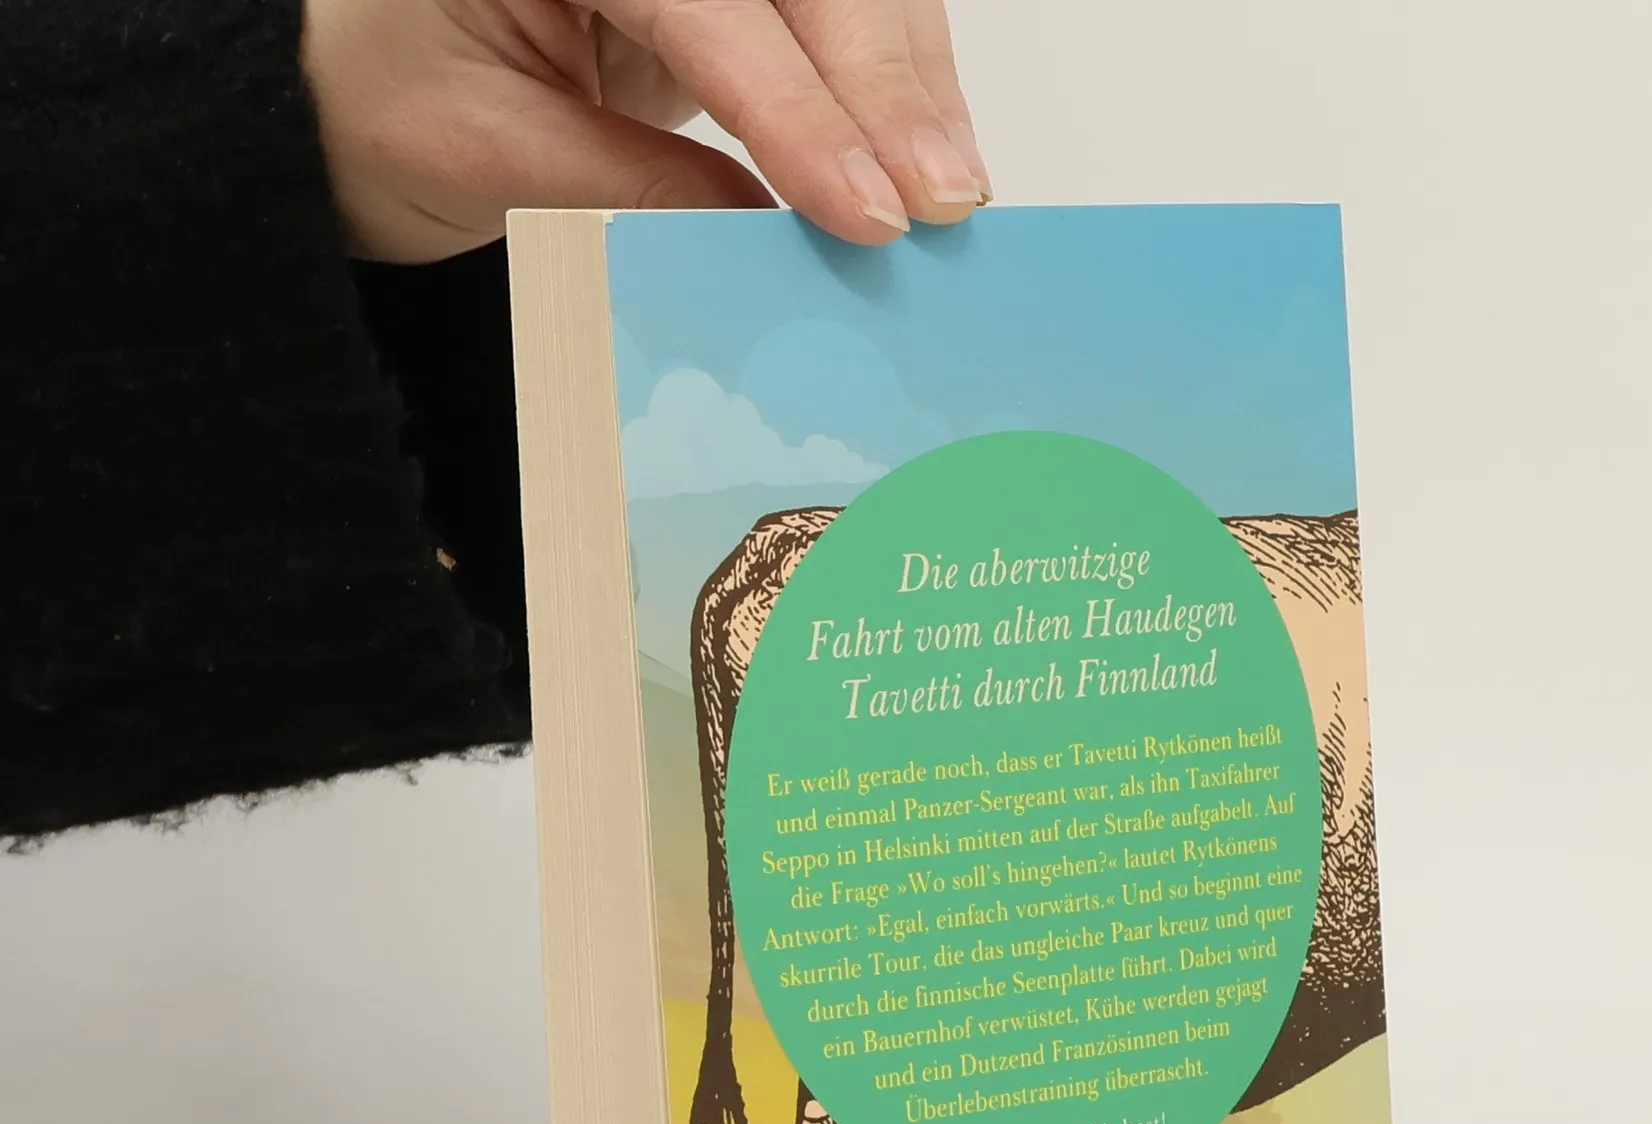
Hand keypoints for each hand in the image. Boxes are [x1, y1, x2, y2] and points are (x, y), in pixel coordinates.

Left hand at [302, 0, 991, 263]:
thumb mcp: (483, 158)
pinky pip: (832, 16)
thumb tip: (769, 232)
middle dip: (886, 84)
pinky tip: (926, 150)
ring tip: (955, 188)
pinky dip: (892, 81)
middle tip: (944, 200)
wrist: (354, 89)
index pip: (708, 3)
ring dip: (911, 82)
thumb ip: (628, 188)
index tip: (867, 206)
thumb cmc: (385, 106)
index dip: (799, 108)